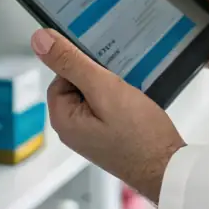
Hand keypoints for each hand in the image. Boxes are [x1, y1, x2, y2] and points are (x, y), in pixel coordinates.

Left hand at [32, 29, 184, 203]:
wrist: (169, 168)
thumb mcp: (104, 89)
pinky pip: (108, 107)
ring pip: (95, 94)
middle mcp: (74, 130)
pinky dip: (122, 97)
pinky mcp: (110, 136)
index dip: (82, 66)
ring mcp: (93, 135)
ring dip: (112, 85)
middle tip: (121, 76)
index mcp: (64, 120)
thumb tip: (39, 39)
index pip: (60, 76)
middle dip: (98, 75)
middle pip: (77, 85)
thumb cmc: (139, 134)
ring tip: (131, 84)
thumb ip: (72, 63)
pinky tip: (137, 97)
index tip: (105, 67)